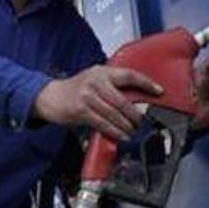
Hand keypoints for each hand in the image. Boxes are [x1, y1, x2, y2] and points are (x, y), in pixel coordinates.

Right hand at [33, 65, 162, 140]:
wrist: (50, 96)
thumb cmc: (73, 89)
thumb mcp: (93, 80)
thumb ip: (111, 86)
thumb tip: (135, 100)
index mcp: (102, 71)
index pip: (129, 75)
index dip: (146, 83)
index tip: (159, 91)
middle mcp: (95, 81)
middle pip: (123, 100)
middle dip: (135, 114)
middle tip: (142, 121)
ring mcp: (87, 96)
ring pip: (114, 114)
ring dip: (126, 126)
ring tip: (133, 131)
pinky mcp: (81, 110)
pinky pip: (103, 124)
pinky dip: (115, 132)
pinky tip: (121, 135)